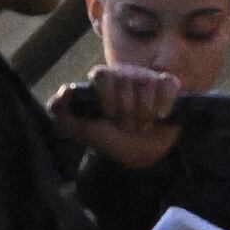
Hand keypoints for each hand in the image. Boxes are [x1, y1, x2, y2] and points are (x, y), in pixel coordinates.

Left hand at [55, 65, 183, 168]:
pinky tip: (160, 117)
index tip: (110, 118)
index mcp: (104, 79)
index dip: (109, 100)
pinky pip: (168, 85)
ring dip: (145, 114)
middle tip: (127, 126)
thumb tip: (65, 91)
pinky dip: (165, 104)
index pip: (103, 75)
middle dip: (128, 113)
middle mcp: (125, 74)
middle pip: (127, 82)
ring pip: (147, 85)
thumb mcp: (81, 130)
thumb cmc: (109, 140)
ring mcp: (147, 78)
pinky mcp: (168, 85)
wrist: (138, 155)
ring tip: (142, 124)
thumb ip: (61, 112)